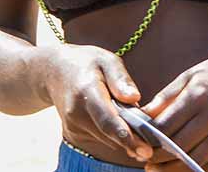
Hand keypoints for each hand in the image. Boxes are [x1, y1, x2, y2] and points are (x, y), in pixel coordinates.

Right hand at [41, 43, 153, 162]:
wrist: (54, 71)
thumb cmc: (86, 63)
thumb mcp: (106, 59)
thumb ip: (121, 78)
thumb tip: (135, 98)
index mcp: (87, 90)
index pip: (107, 119)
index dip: (126, 136)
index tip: (145, 149)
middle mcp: (77, 112)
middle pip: (109, 133)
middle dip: (132, 140)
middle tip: (153, 146)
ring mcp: (73, 125)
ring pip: (106, 139)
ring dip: (124, 136)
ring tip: (139, 128)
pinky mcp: (73, 133)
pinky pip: (101, 137)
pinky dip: (113, 134)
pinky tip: (121, 123)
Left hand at [140, 55, 207, 171]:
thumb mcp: (191, 75)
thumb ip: (166, 96)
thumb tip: (141, 115)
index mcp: (198, 95)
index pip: (165, 125)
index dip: (148, 139)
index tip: (137, 142)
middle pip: (177, 146)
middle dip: (156, 157)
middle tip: (144, 160)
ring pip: (194, 161)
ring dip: (172, 170)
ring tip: (157, 170)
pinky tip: (182, 170)